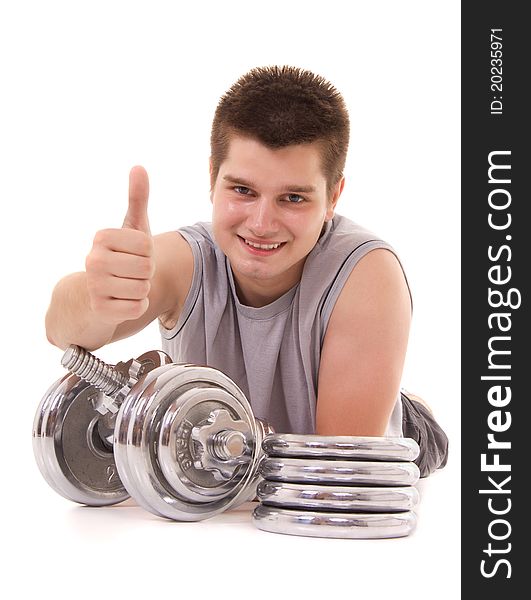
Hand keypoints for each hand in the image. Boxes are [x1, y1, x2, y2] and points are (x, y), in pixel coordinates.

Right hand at [85, 166, 154, 325]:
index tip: (133, 255)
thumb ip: (137, 198)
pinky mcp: (100, 310)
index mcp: (102, 237)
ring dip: (141, 290)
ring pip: (143, 288)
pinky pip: (138, 308)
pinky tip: (121, 302)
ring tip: (125, 286)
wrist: (94, 297)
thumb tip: (139, 167)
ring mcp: (94, 286)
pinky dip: (136, 307)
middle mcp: (93, 260)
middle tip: (130, 273)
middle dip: (145, 273)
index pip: (147, 246)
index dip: (148, 253)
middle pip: (147, 268)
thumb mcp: (132, 228)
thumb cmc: (121, 258)